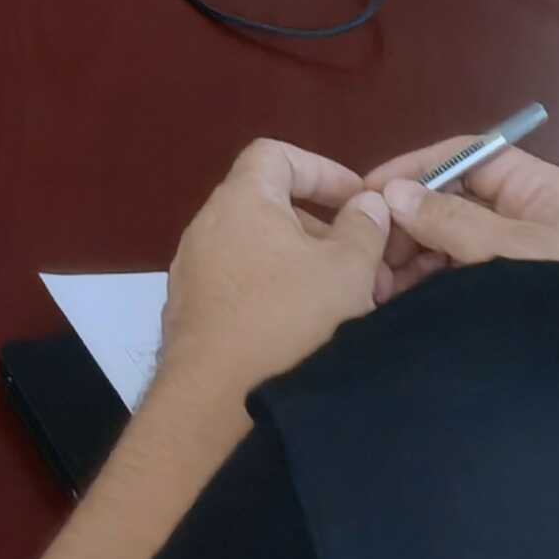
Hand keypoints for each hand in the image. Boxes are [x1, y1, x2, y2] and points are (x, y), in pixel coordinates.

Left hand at [146, 138, 402, 423]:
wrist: (218, 403)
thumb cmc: (290, 321)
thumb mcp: (347, 270)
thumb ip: (363, 228)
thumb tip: (366, 203)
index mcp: (240, 201)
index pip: (276, 155)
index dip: (322, 170)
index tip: (358, 203)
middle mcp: (207, 229)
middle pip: (271, 208)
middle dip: (324, 231)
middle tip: (365, 267)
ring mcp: (193, 274)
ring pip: (259, 254)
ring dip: (305, 269)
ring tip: (345, 305)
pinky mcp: (191, 317)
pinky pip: (241, 289)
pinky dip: (275, 296)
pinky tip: (307, 334)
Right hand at [358, 138, 558, 294]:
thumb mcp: (514, 252)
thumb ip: (453, 222)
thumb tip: (394, 194)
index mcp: (539, 189)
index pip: (468, 157)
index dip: (417, 167)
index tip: (369, 191)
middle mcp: (528, 215)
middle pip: (455, 200)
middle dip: (409, 221)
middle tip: (368, 251)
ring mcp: (519, 257)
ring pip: (453, 242)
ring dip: (414, 257)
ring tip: (379, 285)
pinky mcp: (512, 294)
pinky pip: (462, 277)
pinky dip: (431, 285)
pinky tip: (402, 302)